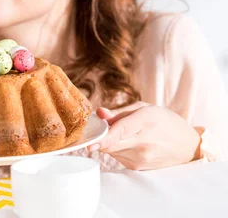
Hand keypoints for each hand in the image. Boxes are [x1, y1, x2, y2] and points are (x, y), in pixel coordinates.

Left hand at [87, 102, 201, 169]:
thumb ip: (119, 112)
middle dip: (99, 137)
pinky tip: (130, 143)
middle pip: (110, 144)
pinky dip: (117, 149)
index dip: (102, 138)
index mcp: (145, 121)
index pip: (119, 131)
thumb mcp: (144, 108)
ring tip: (125, 134)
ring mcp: (141, 158)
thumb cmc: (165, 122)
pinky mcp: (138, 167)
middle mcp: (143, 142)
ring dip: (109, 142)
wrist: (187, 146)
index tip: (89, 144)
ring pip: (111, 150)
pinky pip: (117, 157)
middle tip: (99, 128)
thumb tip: (99, 113)